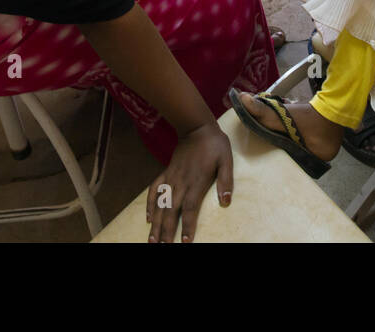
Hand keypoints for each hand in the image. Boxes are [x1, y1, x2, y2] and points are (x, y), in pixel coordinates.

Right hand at [146, 121, 232, 242]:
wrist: (196, 127)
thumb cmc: (215, 144)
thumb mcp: (226, 160)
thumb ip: (226, 181)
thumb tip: (226, 201)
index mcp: (197, 181)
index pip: (190, 208)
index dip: (188, 226)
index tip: (185, 242)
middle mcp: (181, 182)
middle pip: (172, 211)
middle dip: (167, 231)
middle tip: (162, 246)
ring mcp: (171, 178)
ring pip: (161, 204)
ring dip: (156, 223)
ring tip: (152, 240)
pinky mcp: (166, 173)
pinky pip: (154, 190)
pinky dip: (150, 204)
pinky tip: (148, 217)